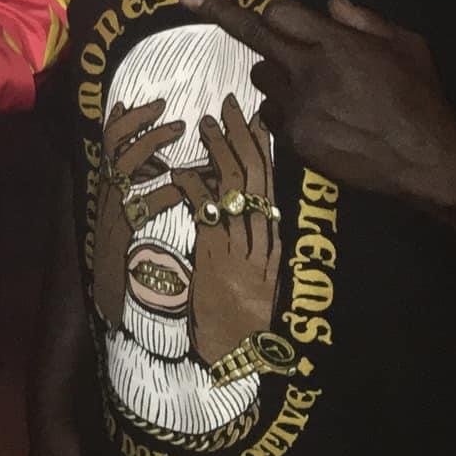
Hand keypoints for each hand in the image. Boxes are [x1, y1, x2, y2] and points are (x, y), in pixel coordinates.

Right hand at [92, 97, 184, 327]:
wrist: (110, 300)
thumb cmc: (127, 258)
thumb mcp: (130, 216)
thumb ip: (142, 190)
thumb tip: (167, 166)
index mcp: (109, 187)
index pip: (110, 140)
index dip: (131, 118)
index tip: (157, 103)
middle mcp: (105, 193)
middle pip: (116, 145)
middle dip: (143, 125)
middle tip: (175, 117)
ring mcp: (111, 211)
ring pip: (126, 167)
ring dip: (153, 146)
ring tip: (181, 138)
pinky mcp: (120, 234)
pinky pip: (141, 205)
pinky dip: (164, 193)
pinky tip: (184, 189)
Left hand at [169, 96, 279, 365]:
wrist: (238, 349)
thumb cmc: (241, 311)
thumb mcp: (257, 268)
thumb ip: (253, 236)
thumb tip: (242, 199)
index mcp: (272, 235)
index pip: (272, 180)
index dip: (262, 145)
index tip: (254, 115)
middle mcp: (262, 236)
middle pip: (256, 175)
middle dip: (241, 136)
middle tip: (227, 105)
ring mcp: (241, 246)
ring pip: (236, 188)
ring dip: (219, 152)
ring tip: (205, 124)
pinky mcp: (217, 259)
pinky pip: (208, 216)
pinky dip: (196, 190)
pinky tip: (183, 174)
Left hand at [179, 0, 455, 205]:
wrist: (424, 159)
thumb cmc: (420, 98)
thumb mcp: (406, 45)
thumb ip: (365, 21)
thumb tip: (329, 4)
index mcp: (337, 45)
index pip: (280, 13)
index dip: (279, 12)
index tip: (265, 10)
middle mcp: (310, 73)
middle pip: (254, 37)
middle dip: (222, 13)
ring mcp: (299, 109)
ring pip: (262, 78)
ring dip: (280, 76)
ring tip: (317, 90)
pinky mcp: (295, 139)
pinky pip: (272, 113)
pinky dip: (286, 111)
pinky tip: (319, 119)